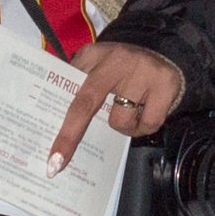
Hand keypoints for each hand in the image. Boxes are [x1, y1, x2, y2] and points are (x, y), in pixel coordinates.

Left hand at [49, 41, 185, 172]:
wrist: (166, 53)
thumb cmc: (124, 70)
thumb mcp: (99, 68)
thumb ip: (81, 86)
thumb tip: (59, 126)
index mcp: (93, 55)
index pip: (67, 87)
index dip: (56, 118)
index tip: (48, 149)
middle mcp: (115, 60)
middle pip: (86, 102)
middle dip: (70, 135)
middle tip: (57, 162)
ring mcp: (141, 71)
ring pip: (119, 120)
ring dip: (123, 127)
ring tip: (131, 113)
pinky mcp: (165, 84)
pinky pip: (147, 124)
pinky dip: (144, 127)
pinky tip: (146, 112)